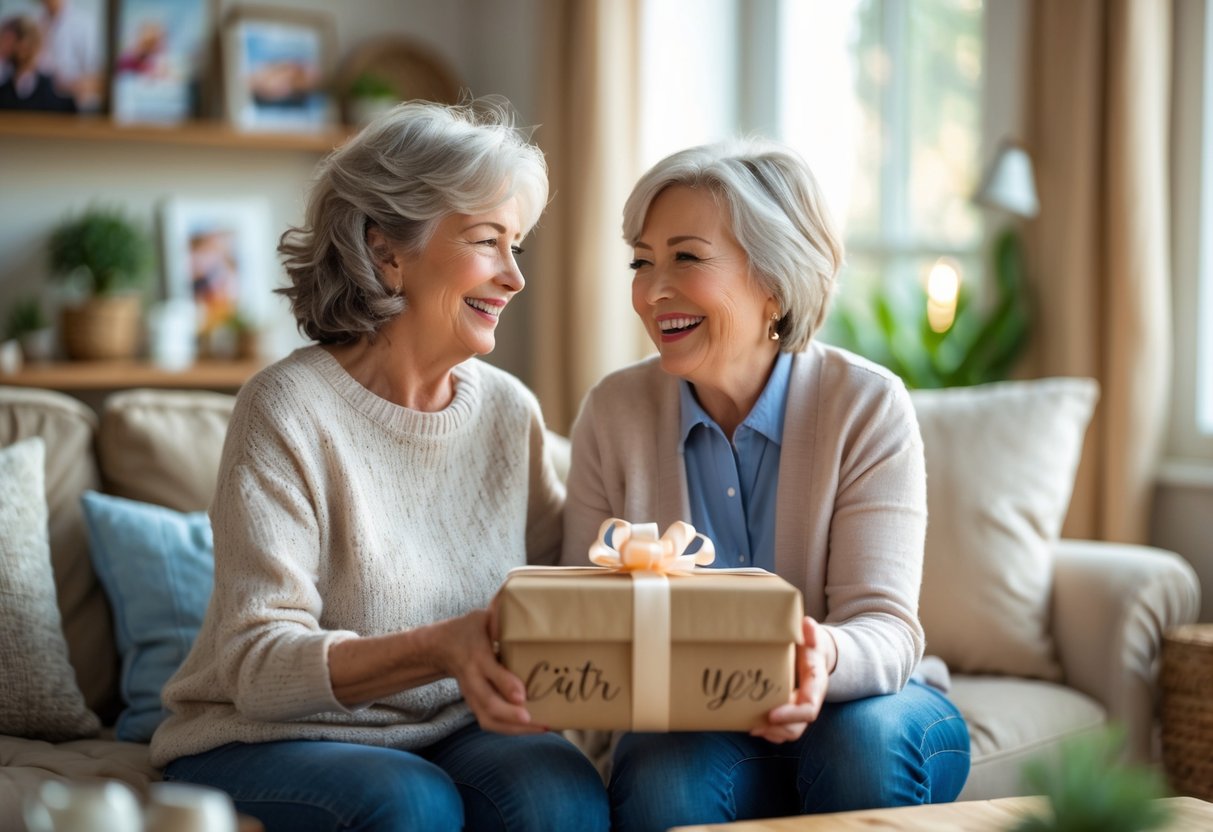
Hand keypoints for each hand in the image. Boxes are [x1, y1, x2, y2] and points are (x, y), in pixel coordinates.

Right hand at [435, 609, 545, 735]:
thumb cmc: (469, 630)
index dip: (506, 684)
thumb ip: (499, 615)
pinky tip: (532, 728)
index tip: (523, 695)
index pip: (490, 672)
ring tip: (542, 727)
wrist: (441, 647)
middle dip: (510, 715)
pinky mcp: (474, 704)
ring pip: (487, 718)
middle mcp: (473, 678)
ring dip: (513, 728)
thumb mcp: (481, 618)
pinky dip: (509, 730)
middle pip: (487, 702)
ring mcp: (472, 694)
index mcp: (477, 655)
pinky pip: (489, 722)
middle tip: (533, 720)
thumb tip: (521, 608)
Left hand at [750, 616, 834, 743]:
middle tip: (754, 726)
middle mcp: (810, 700)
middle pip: (799, 726)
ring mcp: (801, 708)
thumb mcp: (813, 636)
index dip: (791, 715)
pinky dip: (771, 732)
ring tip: (752, 727)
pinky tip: (753, 725)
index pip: (808, 709)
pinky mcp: (792, 711)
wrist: (816, 655)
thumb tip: (806, 623)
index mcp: (816, 685)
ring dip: (772, 733)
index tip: (771, 714)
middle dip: (778, 729)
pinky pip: (784, 729)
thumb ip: (810, 632)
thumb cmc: (811, 644)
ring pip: (792, 731)